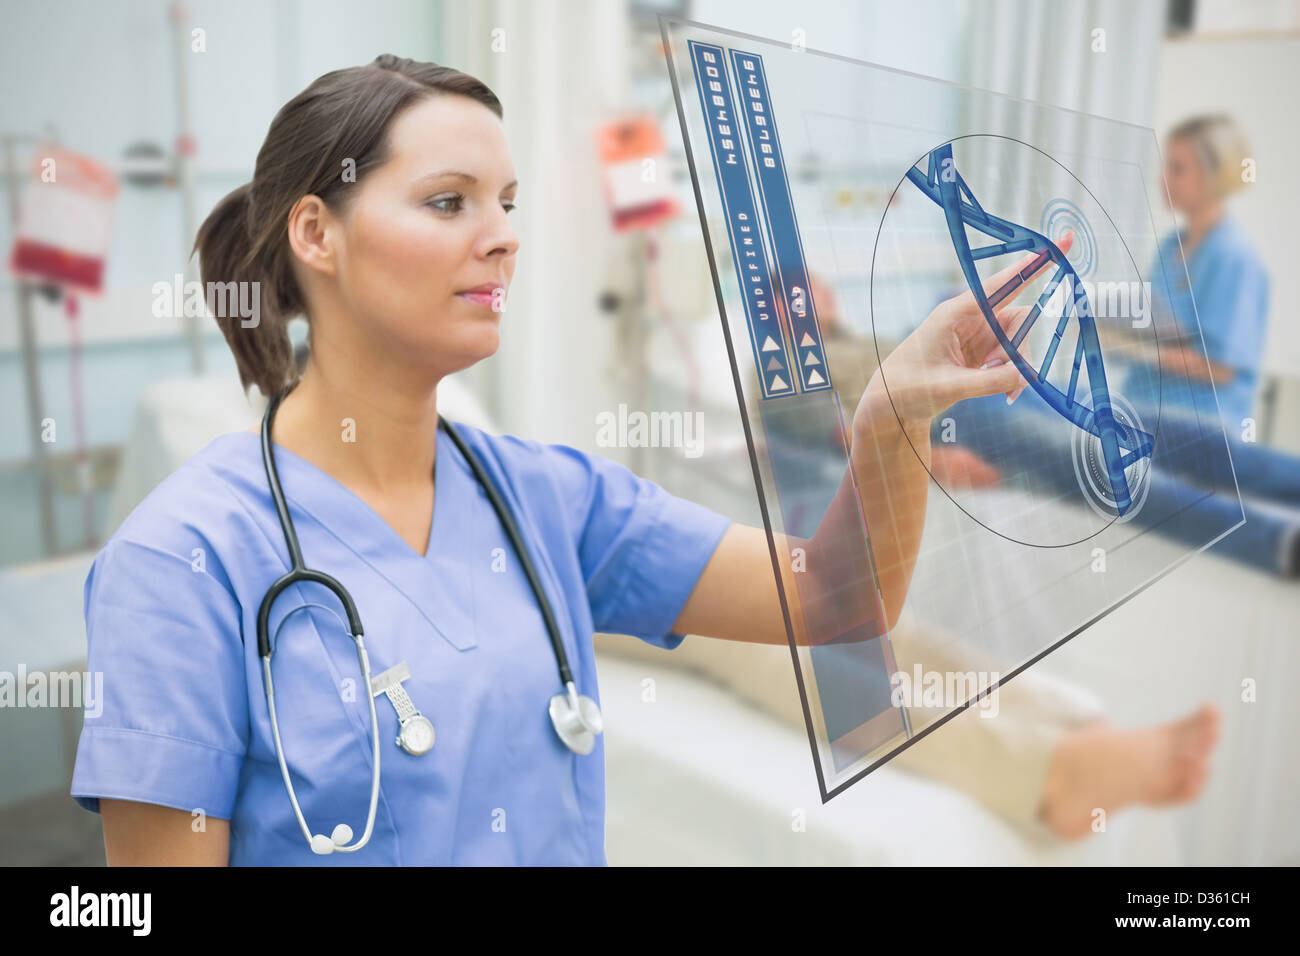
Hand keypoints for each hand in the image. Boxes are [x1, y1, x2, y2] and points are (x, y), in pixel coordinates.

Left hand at [854, 231, 1074, 437]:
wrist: (892, 404)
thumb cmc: (909, 389)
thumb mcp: (947, 388)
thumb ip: (987, 382)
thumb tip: (1025, 376)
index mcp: (954, 313)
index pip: (1001, 285)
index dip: (1032, 266)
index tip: (1063, 242)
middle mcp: (969, 318)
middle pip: (1019, 318)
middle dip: (1022, 349)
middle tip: (1009, 379)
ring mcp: (978, 334)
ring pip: (1019, 340)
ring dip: (1018, 367)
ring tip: (1005, 393)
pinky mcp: (982, 351)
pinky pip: (1013, 357)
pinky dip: (1014, 376)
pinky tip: (1006, 395)